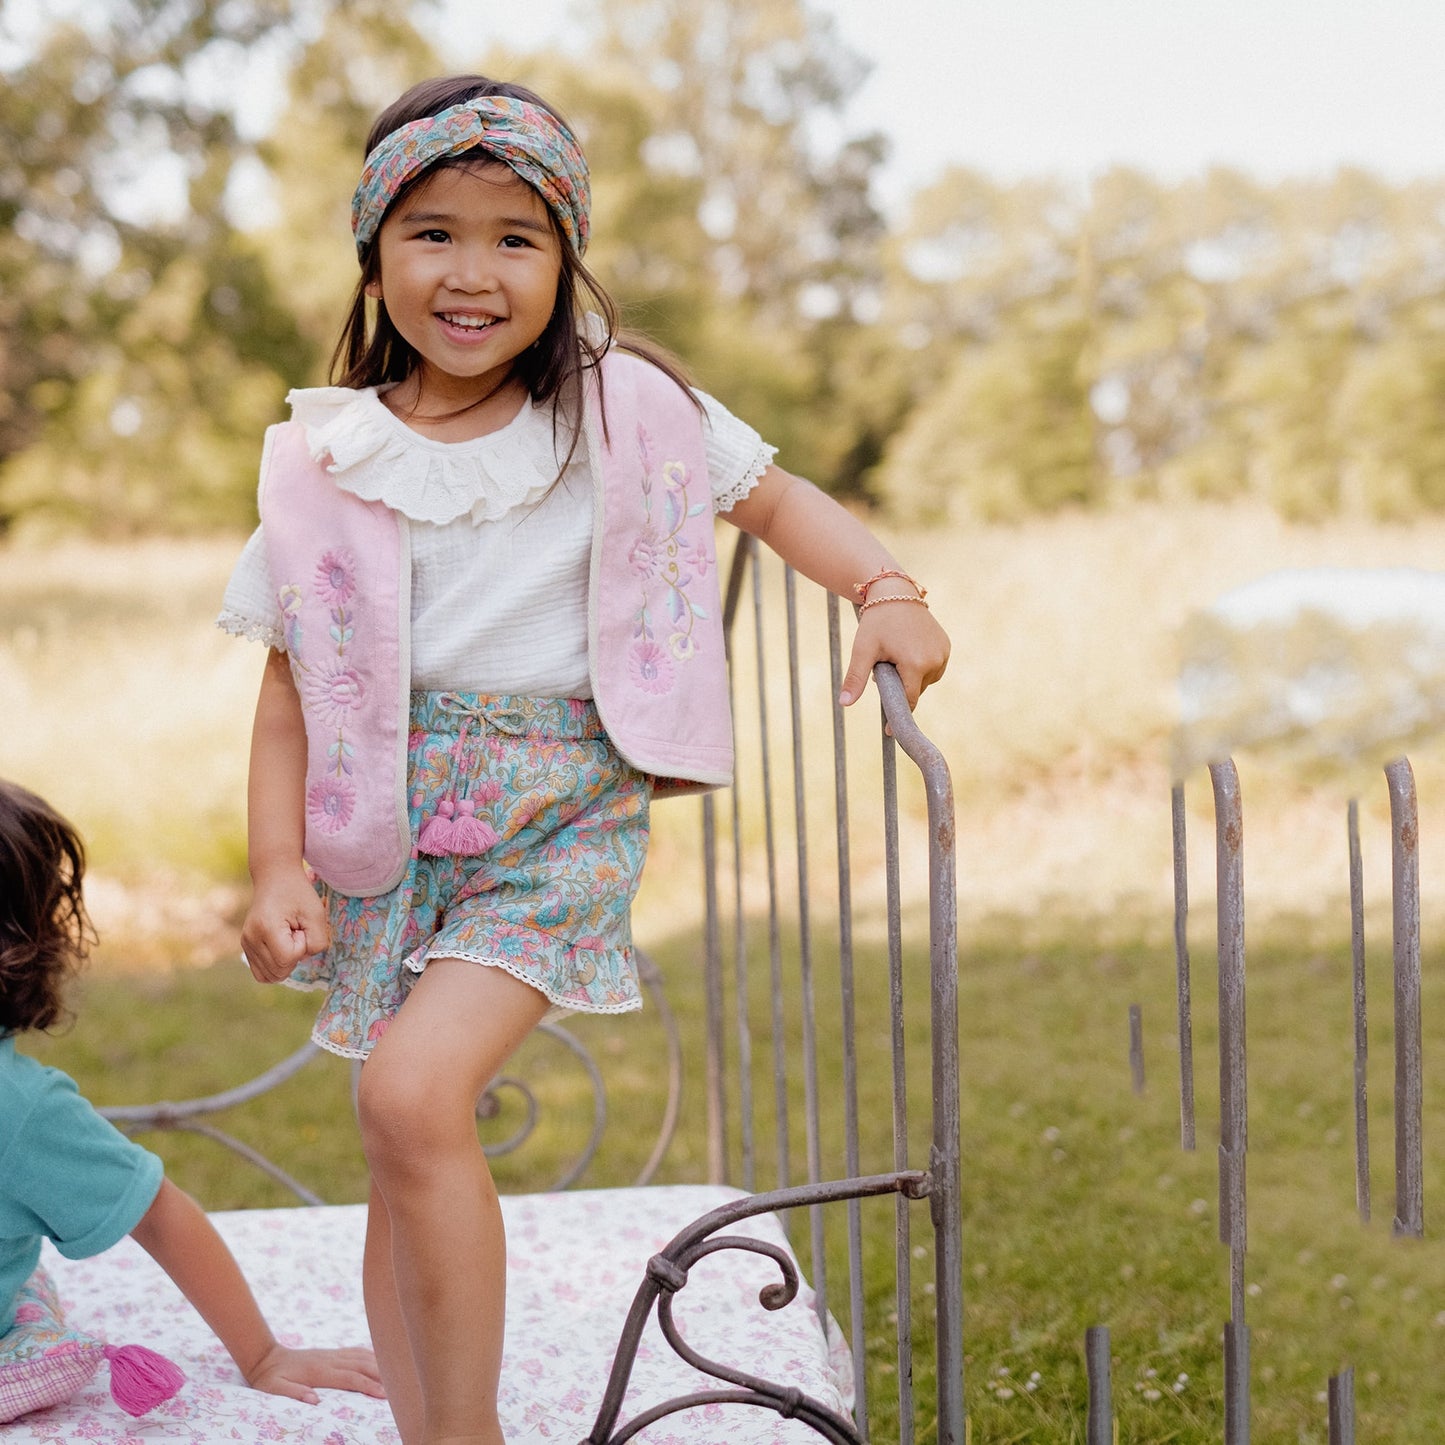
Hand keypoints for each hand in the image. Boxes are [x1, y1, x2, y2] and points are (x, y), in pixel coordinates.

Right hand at [240, 868, 330, 982]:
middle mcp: (250, 939)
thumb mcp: (316, 914)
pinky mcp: (246, 947)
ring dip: (286, 961)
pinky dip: (276, 966)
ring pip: (271, 975)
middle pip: (279, 970)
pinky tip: (282, 947)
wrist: (275, 877)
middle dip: (295, 954)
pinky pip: (262, 973)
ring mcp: (245, 944)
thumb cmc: (298, 893)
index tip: (300, 926)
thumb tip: (302, 959)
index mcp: (265, 928)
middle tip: (295, 930)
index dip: (302, 945)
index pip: (289, 958)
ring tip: (288, 937)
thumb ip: (317, 942)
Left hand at [243, 1342, 385, 1403]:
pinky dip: (370, 1354)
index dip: (368, 1385)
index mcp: (319, 1371)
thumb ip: (293, 1393)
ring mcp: (332, 1354)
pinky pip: (355, 1352)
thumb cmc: (270, 1379)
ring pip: (361, 1356)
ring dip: (379, 1363)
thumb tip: (314, 1401)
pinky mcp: (331, 1353)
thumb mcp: (274, 1389)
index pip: (350, 1378)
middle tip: (400, 1385)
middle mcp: (329, 1359)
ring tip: (396, 1373)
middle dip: (382, 1374)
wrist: (267, 1358)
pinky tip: (379, 1359)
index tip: (383, 1394)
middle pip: (362, 1365)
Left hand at [838, 597, 950, 712]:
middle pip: (916, 690)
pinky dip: (921, 668)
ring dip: (911, 677)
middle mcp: (935, 660)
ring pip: (925, 680)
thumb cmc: (876, 622)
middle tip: (883, 666)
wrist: (895, 593)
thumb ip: (855, 678)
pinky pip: (933, 668)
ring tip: (895, 657)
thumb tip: (844, 704)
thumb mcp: (863, 650)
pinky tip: (908, 653)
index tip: (889, 732)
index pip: (909, 700)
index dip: (898, 715)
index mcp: (915, 664)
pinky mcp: (946, 646)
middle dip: (900, 686)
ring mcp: (943, 653)